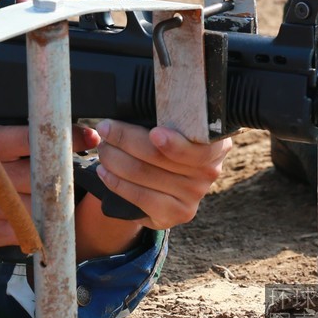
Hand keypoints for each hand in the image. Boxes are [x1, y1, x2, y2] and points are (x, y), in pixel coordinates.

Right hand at [0, 122, 95, 300]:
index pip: (32, 139)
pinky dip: (35, 227)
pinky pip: (21, 232)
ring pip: (35, 207)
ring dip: (53, 204)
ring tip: (61, 198)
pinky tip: (40, 221)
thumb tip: (47, 134)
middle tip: (76, 172)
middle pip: (40, 176)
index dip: (63, 138)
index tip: (87, 137)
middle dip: (62, 175)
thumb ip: (4, 138)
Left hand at [92, 119, 230, 229]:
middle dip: (125, 139)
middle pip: (160, 157)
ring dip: (115, 158)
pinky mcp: (174, 215)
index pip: (197, 147)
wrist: (170, 177)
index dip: (175, 143)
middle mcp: (210, 172)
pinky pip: (140, 198)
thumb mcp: (177, 121)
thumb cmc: (170, 136)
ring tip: (102, 147)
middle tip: (105, 127)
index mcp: (216, 143)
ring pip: (144, 175)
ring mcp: (193, 197)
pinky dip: (117, 182)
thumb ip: (167, 114)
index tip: (154, 133)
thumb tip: (134, 102)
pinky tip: (104, 171)